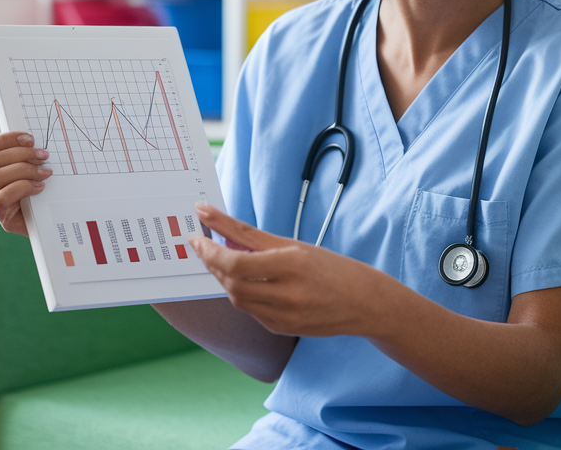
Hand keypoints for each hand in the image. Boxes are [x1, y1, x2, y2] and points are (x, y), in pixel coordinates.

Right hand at [0, 131, 52, 235]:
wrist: (53, 219)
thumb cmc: (45, 188)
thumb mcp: (36, 166)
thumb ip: (29, 153)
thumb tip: (35, 139)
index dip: (2, 139)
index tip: (30, 138)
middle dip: (19, 153)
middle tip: (44, 155)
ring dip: (23, 170)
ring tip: (45, 172)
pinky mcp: (3, 217)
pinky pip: (2, 198)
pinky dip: (24, 188)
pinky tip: (40, 187)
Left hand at [189, 205, 387, 337]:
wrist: (364, 302)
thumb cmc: (333, 268)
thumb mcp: (297, 247)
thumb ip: (257, 241)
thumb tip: (222, 231)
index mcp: (292, 264)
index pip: (236, 260)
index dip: (210, 248)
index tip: (196, 233)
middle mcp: (287, 293)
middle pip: (231, 280)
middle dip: (212, 262)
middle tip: (203, 245)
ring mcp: (283, 315)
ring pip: (236, 297)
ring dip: (224, 278)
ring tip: (221, 261)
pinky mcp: (281, 329)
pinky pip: (250, 311)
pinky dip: (242, 294)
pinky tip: (246, 282)